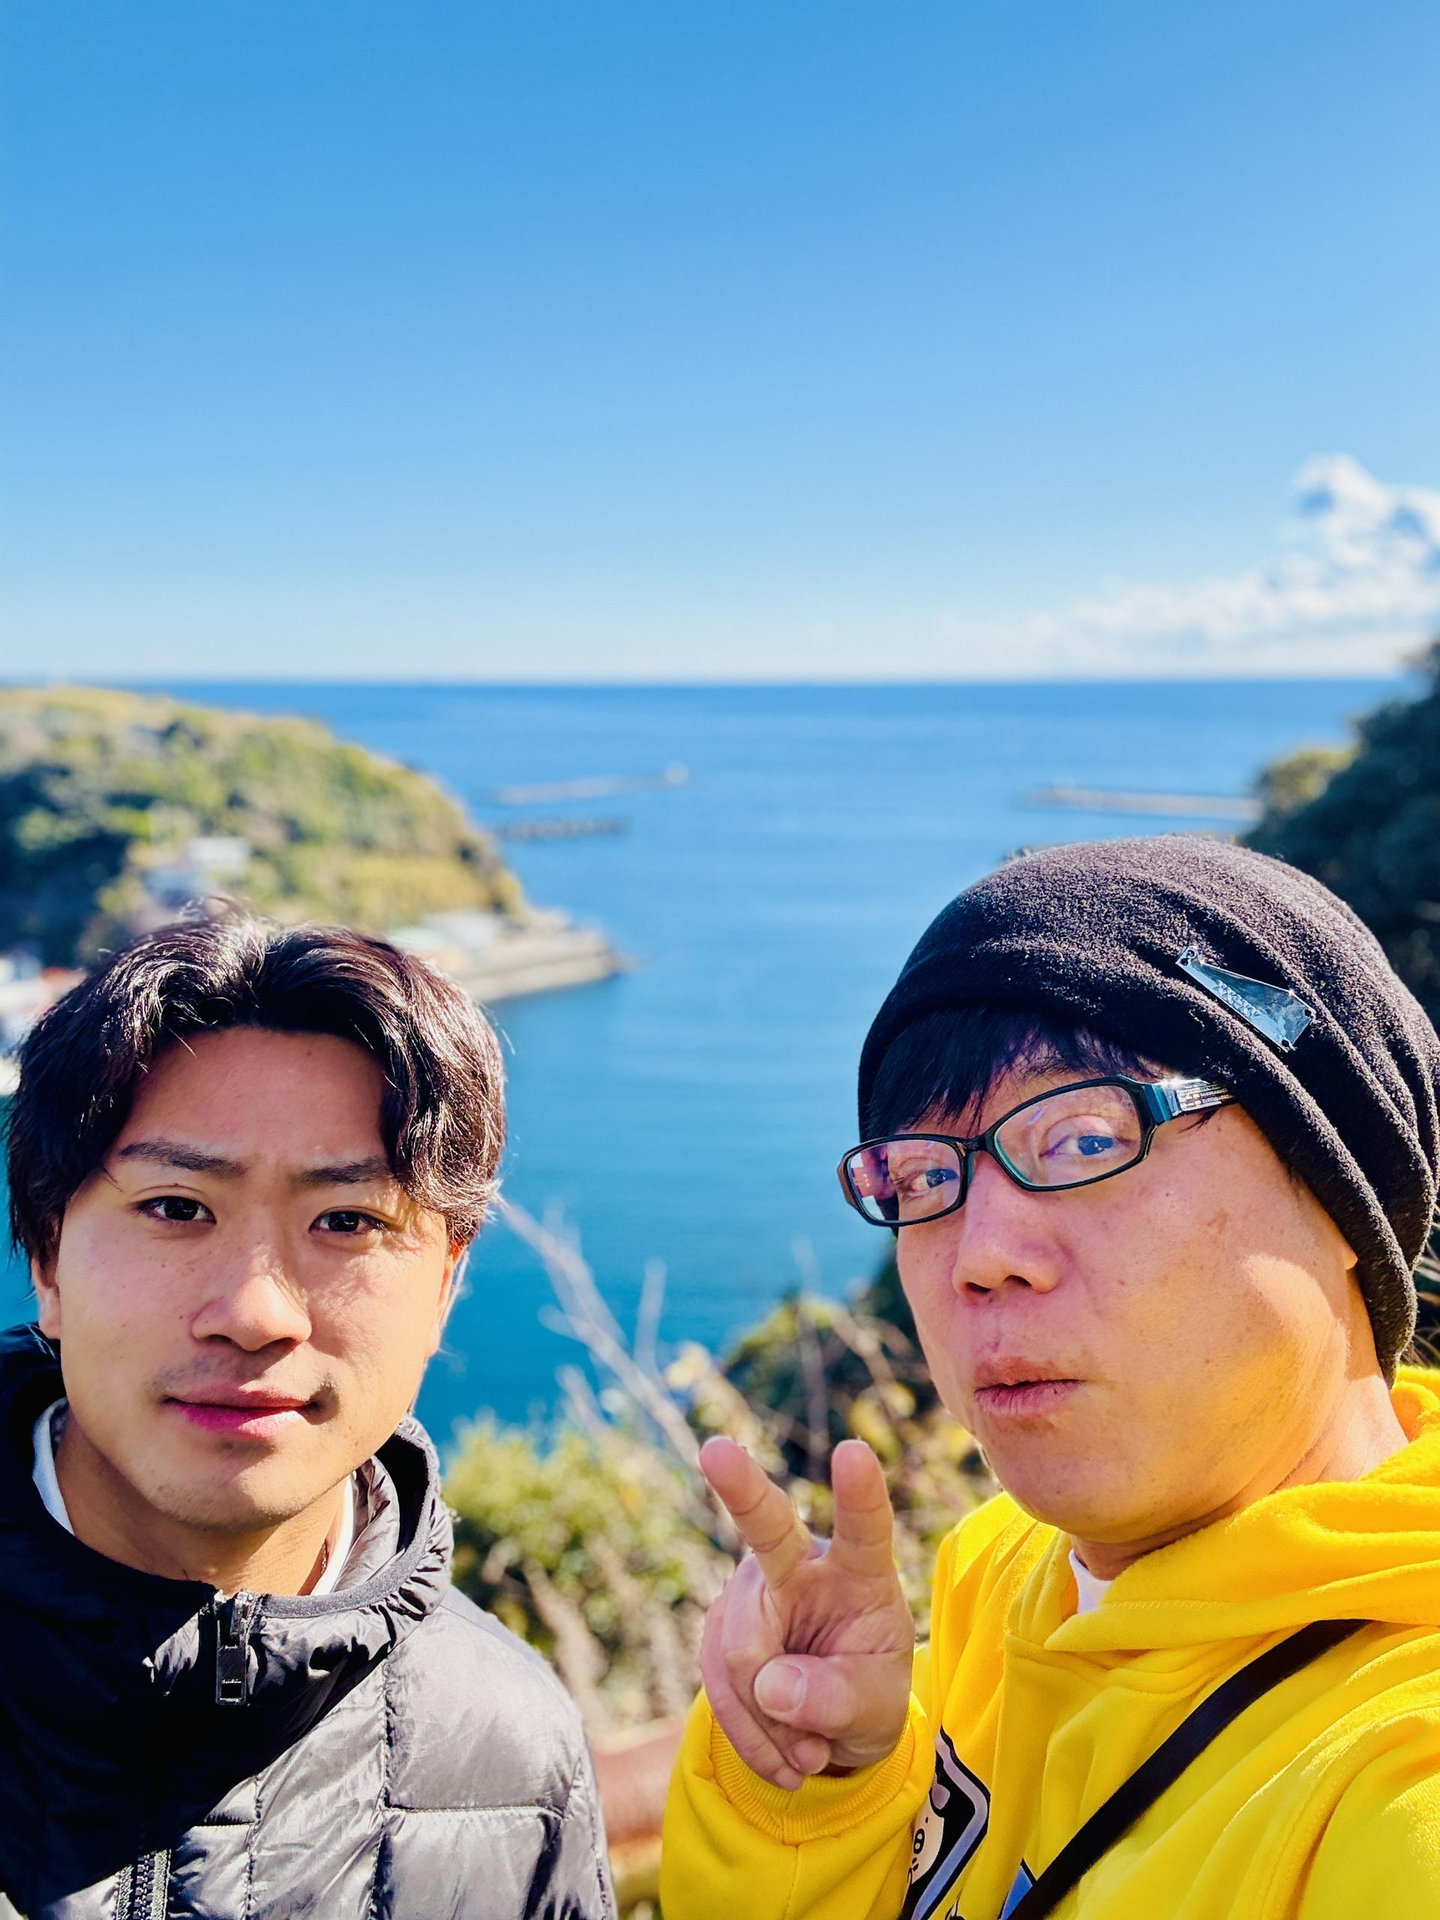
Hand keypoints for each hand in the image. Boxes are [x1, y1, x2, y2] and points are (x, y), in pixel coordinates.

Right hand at [698, 1435, 914, 1791]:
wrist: (830, 1723)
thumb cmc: (868, 1692)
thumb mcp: (877, 1709)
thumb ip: (838, 1699)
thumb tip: (772, 1686)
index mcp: (859, 1571)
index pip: (864, 1529)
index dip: (860, 1494)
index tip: (854, 1453)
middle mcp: (800, 1563)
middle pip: (769, 1527)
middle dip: (740, 1485)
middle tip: (716, 1449)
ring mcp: (751, 1591)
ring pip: (744, 1656)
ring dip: (773, 1722)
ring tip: (811, 1748)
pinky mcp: (719, 1626)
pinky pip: (721, 1686)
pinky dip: (752, 1734)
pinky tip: (782, 1754)